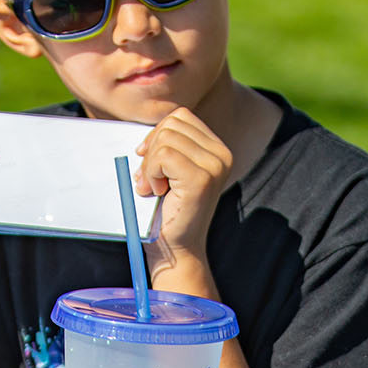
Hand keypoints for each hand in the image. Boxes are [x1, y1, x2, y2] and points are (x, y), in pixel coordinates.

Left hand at [133, 106, 230, 293]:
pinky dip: (151, 173)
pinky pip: (163, 156)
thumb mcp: (169, 171)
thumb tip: (145, 133)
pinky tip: (157, 192)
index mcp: (217, 149)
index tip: (150, 163)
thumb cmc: (166, 211)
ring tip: (154, 188)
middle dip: (152, 150)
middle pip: (172, 124)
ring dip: (150, 165)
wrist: (174, 249)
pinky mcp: (202, 179)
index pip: (180, 117)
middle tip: (150, 180)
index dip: (157, 135)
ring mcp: (215, 166)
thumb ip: (167, 145)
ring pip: (166, 138)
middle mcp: (222, 155)